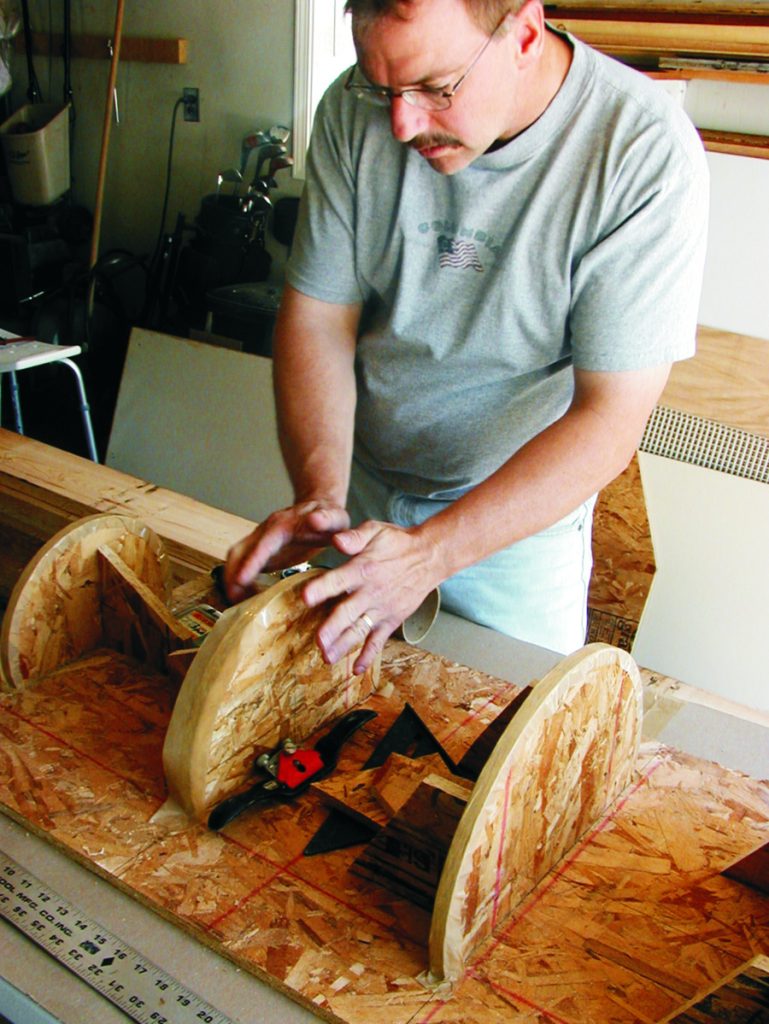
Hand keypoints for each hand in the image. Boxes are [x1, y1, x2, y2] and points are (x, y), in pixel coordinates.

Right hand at [224, 500, 349, 602]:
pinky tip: (245, 596)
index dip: (250, 563)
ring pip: (236, 557)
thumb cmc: (328, 516)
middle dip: (232, 575)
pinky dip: (238, 580)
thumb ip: (327, 518)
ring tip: (237, 602)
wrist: (320, 506)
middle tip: (235, 600)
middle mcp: (266, 530)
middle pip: (239, 551)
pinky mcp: (260, 549)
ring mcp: (260, 539)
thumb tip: (315, 519)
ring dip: (231, 579)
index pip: (262, 544)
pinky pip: (242, 563)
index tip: (240, 580)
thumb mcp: (335, 517)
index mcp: (283, 525)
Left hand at [301, 519, 440, 674]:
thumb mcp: (375, 530)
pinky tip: (357, 669)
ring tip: (328, 658)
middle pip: (347, 613)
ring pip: (359, 630)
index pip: (338, 581)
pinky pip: (378, 641)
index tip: (306, 597)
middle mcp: (370, 592)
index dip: (321, 589)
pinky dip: (368, 656)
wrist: (428, 557)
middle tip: (318, 641)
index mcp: (362, 569)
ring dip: (344, 645)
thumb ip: (354, 537)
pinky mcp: (391, 620)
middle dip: (331, 628)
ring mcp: (381, 609)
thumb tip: (336, 540)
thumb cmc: (397, 542)